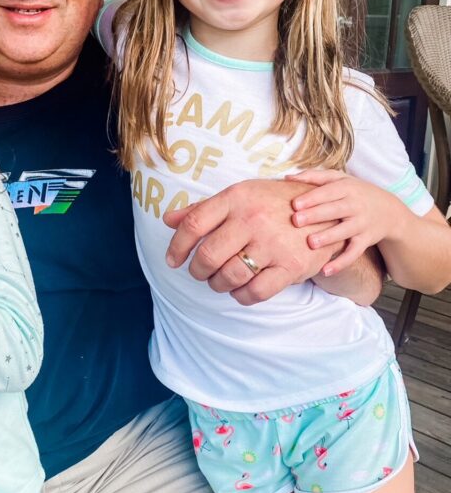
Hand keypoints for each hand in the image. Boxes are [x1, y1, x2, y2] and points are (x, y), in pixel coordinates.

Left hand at [163, 179, 338, 304]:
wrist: (324, 210)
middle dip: (198, 271)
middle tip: (200, 273)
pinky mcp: (291, 265)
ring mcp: (274, 243)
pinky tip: (240, 289)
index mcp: (236, 197)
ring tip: (219, 281)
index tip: (173, 261)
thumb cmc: (271, 203)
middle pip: (208, 255)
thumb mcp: (239, 196)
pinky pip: (255, 292)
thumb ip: (203, 209)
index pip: (193, 223)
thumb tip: (167, 219)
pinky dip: (241, 296)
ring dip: (218, 285)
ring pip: (229, 276)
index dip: (177, 246)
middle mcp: (253, 218)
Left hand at [288, 169, 400, 275]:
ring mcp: (362, 223)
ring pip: (345, 231)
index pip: (329, 191)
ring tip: (311, 243)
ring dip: (329, 238)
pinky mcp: (366, 240)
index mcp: (347, 188)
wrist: (389, 211)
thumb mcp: (340, 179)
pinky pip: (354, 253)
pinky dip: (341, 263)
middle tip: (296, 221)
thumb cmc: (355, 192)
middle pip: (335, 210)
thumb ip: (314, 177)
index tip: (295, 204)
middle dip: (316, 215)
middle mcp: (356, 205)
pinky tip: (325, 271)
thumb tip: (287, 177)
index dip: (312, 197)